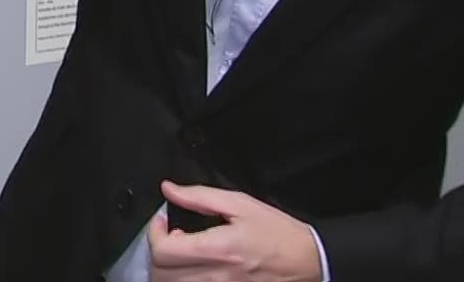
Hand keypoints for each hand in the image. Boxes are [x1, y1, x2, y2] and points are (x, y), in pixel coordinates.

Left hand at [147, 181, 323, 281]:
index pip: (164, 251)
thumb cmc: (278, 232)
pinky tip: (194, 268)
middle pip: (162, 274)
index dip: (154, 234)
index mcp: (218, 249)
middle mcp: (217, 276)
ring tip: (182, 253)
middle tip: (171, 238)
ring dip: (169, 269)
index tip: (161, 222)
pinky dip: (185, 280)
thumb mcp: (240, 204)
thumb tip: (170, 190)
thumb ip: (200, 196)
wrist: (309, 260)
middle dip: (159, 253)